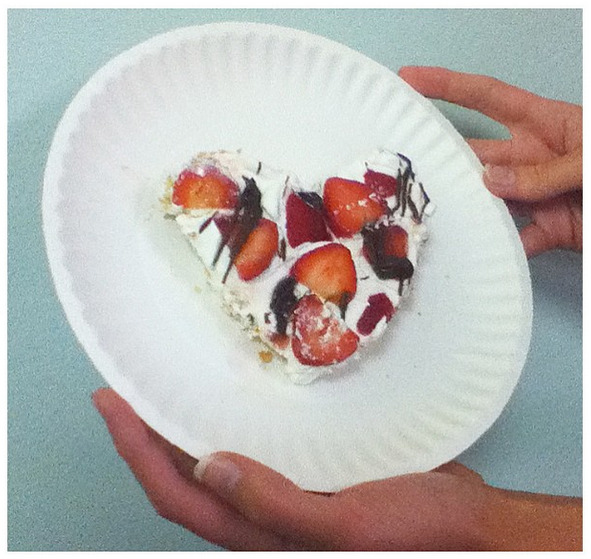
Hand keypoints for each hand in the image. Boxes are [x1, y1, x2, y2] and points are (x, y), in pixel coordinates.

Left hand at [93, 388, 580, 550]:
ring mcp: (285, 498)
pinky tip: (230, 396)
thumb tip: (209, 468)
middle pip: (184, 479)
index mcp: (263, 539)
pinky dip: (229, 424)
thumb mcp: (349, 527)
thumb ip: (277, 507)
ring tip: (163, 386)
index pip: (178, 495)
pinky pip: (253, 449)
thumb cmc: (420, 536)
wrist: (470, 528)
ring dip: (182, 426)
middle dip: (147, 435)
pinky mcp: (307, 476)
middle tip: (126, 387)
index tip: (112, 401)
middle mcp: (263, 521)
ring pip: (215, 462)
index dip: (137, 451)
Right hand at [398, 66, 581, 257]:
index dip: (448, 85)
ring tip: (430, 214)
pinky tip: (481, 254)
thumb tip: (490, 182)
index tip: (410, 79)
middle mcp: (534, 157)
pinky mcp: (550, 228)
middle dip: (443, 155)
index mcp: (546, 123)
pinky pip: (517, 238)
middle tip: (404, 163)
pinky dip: (502, 249)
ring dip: (466, 207)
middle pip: (477, 154)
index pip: (487, 97)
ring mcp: (539, 194)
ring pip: (490, 200)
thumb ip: (547, 169)